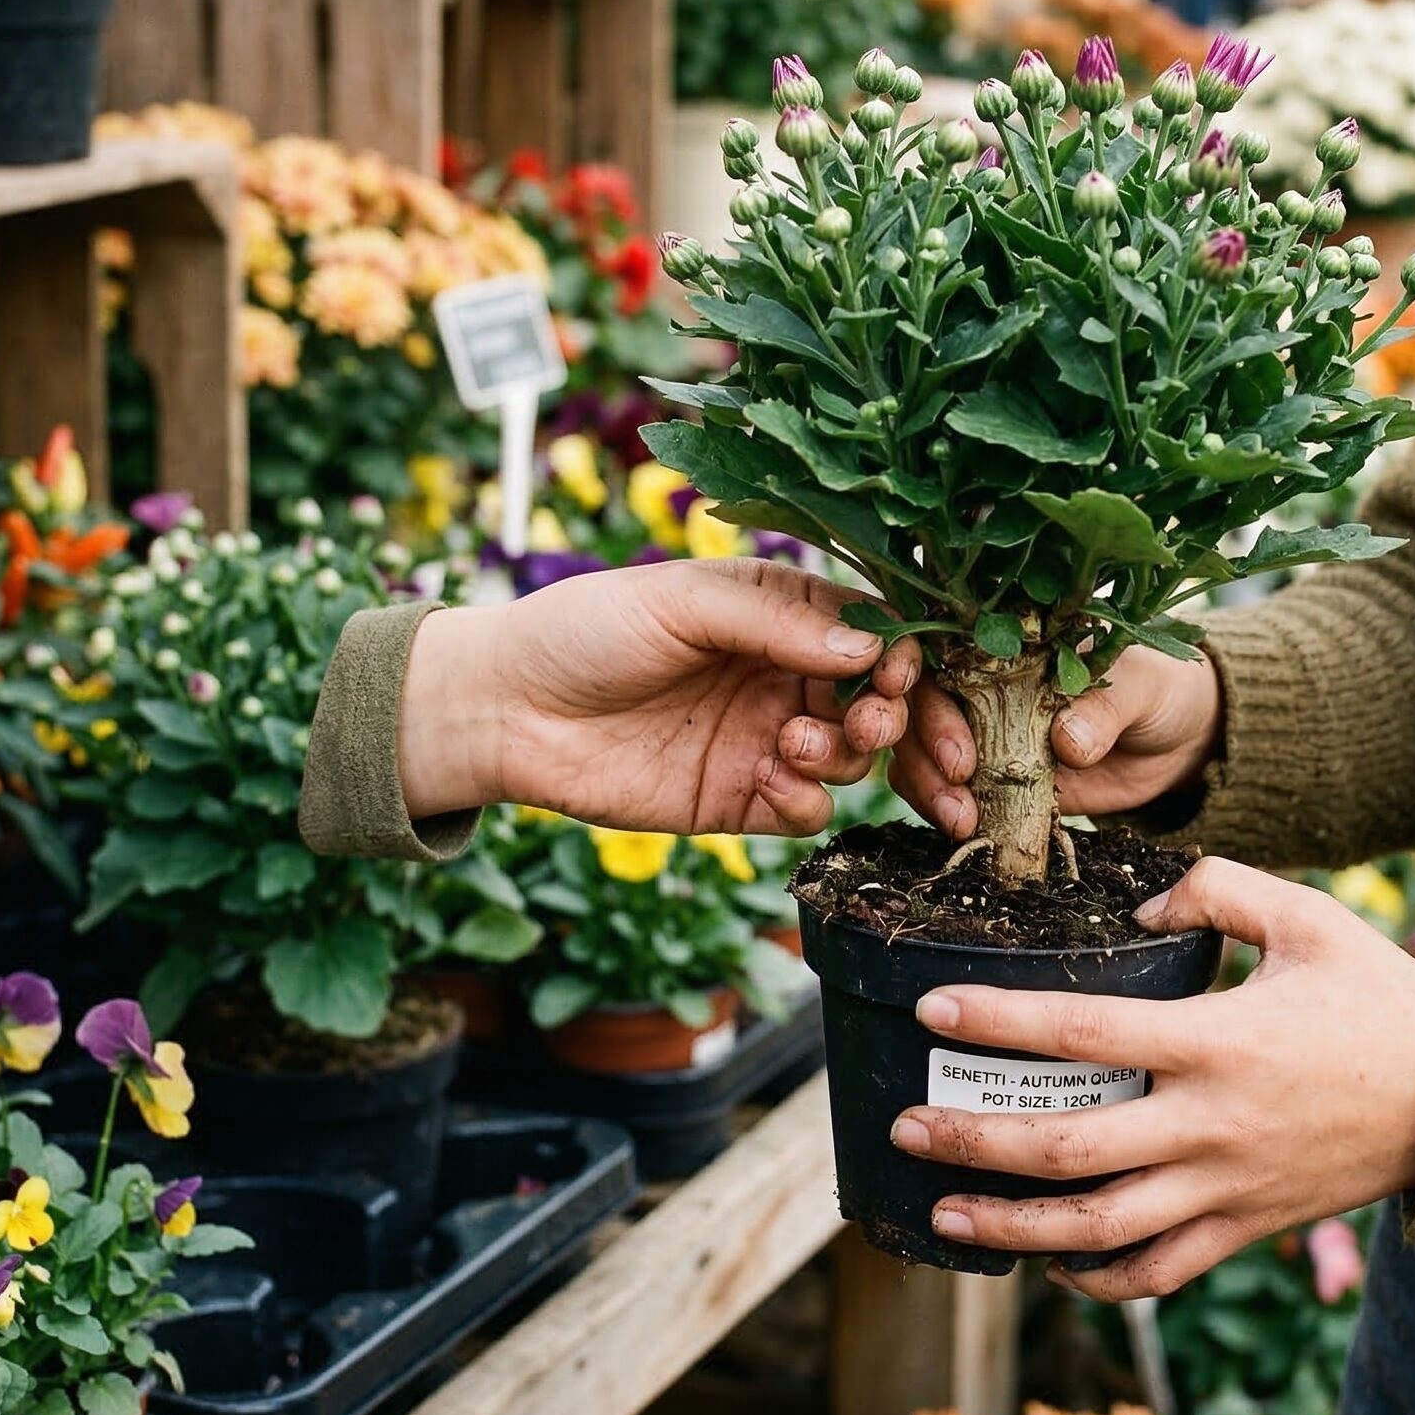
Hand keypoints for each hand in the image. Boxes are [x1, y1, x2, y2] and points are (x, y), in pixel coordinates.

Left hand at [399, 558, 917, 833]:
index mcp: (782, 614)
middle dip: (910, 723)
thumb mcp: (683, 603)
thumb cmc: (586, 630)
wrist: (504, 710)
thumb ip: (778, 623)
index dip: (906, 660)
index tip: (904, 677)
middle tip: (891, 730)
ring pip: (855, 758)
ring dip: (849, 753)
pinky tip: (782, 782)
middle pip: (885, 704)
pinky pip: (809, 810)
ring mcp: (768, 739)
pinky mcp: (741, 800)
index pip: (876, 634)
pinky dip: (812, 801)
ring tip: (800, 742)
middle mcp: (787, 675)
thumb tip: (874, 649)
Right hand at [888, 644, 1220, 837]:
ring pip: (918, 755)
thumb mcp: (1140, 685)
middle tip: (957, 781)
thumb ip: (1104, 707)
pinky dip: (945, 814)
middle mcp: (976, 684)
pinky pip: (948, 796)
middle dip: (923, 747)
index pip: (935, 650)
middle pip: (915, 707)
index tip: (941, 727)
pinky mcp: (991, 781)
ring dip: (927, 788)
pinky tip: (966, 833)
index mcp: (1001, 640)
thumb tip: (1067, 743)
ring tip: (962, 821)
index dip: (918, 681)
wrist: (1177, 742)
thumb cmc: (1156, 688)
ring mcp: (979, 735)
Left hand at [889, 858, 1414, 1298]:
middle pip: (1068, 1148)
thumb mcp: (1308, 915)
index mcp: (1218, 1041)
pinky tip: (1047, 1262)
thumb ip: (1218, 888)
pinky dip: (1096, 1278)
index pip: (1082, 1031)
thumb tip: (1141, 900)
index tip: (932, 1010)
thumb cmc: (1382, 999)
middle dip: (975, 1143)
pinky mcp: (1247, 1228)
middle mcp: (1210, 1125)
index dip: (999, 1022)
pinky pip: (1158, 1272)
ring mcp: (1226, 1188)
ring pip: (1099, 1228)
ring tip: (943, 1214)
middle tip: (905, 1129)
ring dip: (1013, 1225)